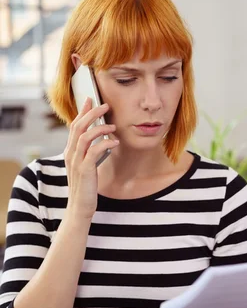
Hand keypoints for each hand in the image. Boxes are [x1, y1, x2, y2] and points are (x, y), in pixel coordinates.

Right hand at [64, 98, 118, 219]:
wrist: (80, 208)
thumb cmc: (85, 187)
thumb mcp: (86, 167)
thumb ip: (90, 153)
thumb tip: (102, 141)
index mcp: (70, 152)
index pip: (74, 126)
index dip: (82, 112)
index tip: (91, 100)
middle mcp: (70, 154)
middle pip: (78, 127)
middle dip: (91, 113)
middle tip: (105, 105)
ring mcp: (76, 162)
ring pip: (85, 136)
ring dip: (100, 127)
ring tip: (113, 125)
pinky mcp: (84, 170)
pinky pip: (94, 151)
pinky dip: (105, 143)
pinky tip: (115, 142)